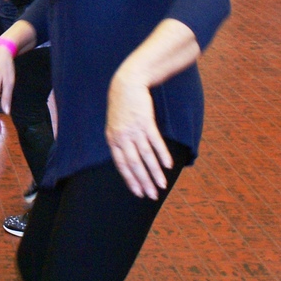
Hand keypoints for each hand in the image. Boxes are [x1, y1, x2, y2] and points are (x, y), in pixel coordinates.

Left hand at [105, 68, 172, 198]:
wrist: (126, 84)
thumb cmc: (122, 106)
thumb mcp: (115, 125)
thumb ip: (120, 142)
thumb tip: (128, 159)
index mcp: (112, 140)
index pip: (121, 165)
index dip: (131, 180)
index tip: (139, 193)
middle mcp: (122, 137)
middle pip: (134, 164)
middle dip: (144, 182)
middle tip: (152, 196)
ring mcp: (134, 130)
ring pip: (145, 156)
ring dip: (155, 172)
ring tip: (162, 185)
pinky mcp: (146, 122)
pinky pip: (155, 142)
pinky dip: (162, 155)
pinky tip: (168, 166)